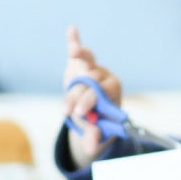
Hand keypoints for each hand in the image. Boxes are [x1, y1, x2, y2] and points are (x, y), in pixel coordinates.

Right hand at [62, 25, 122, 168]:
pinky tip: (72, 30)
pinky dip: (74, 41)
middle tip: (67, 111)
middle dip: (77, 95)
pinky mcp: (78, 63)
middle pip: (90, 80)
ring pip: (88, 60)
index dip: (88, 101)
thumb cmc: (95, 119)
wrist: (91, 110)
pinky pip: (78, 51)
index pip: (101, 91)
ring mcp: (91, 67)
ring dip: (81, 55)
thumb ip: (94, 138)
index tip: (78, 113)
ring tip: (74, 52)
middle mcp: (104, 75)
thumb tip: (92, 149)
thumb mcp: (95, 130)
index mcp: (113, 89)